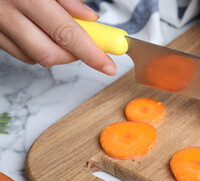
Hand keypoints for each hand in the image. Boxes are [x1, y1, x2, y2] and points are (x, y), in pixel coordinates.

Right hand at [0, 0, 116, 74]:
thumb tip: (89, 18)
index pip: (67, 33)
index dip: (91, 53)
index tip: (108, 65)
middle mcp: (7, 13)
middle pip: (50, 53)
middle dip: (74, 55)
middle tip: (86, 45)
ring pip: (34, 57)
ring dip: (56, 53)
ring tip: (60, 33)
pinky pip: (19, 53)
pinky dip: (36, 50)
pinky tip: (40, 34)